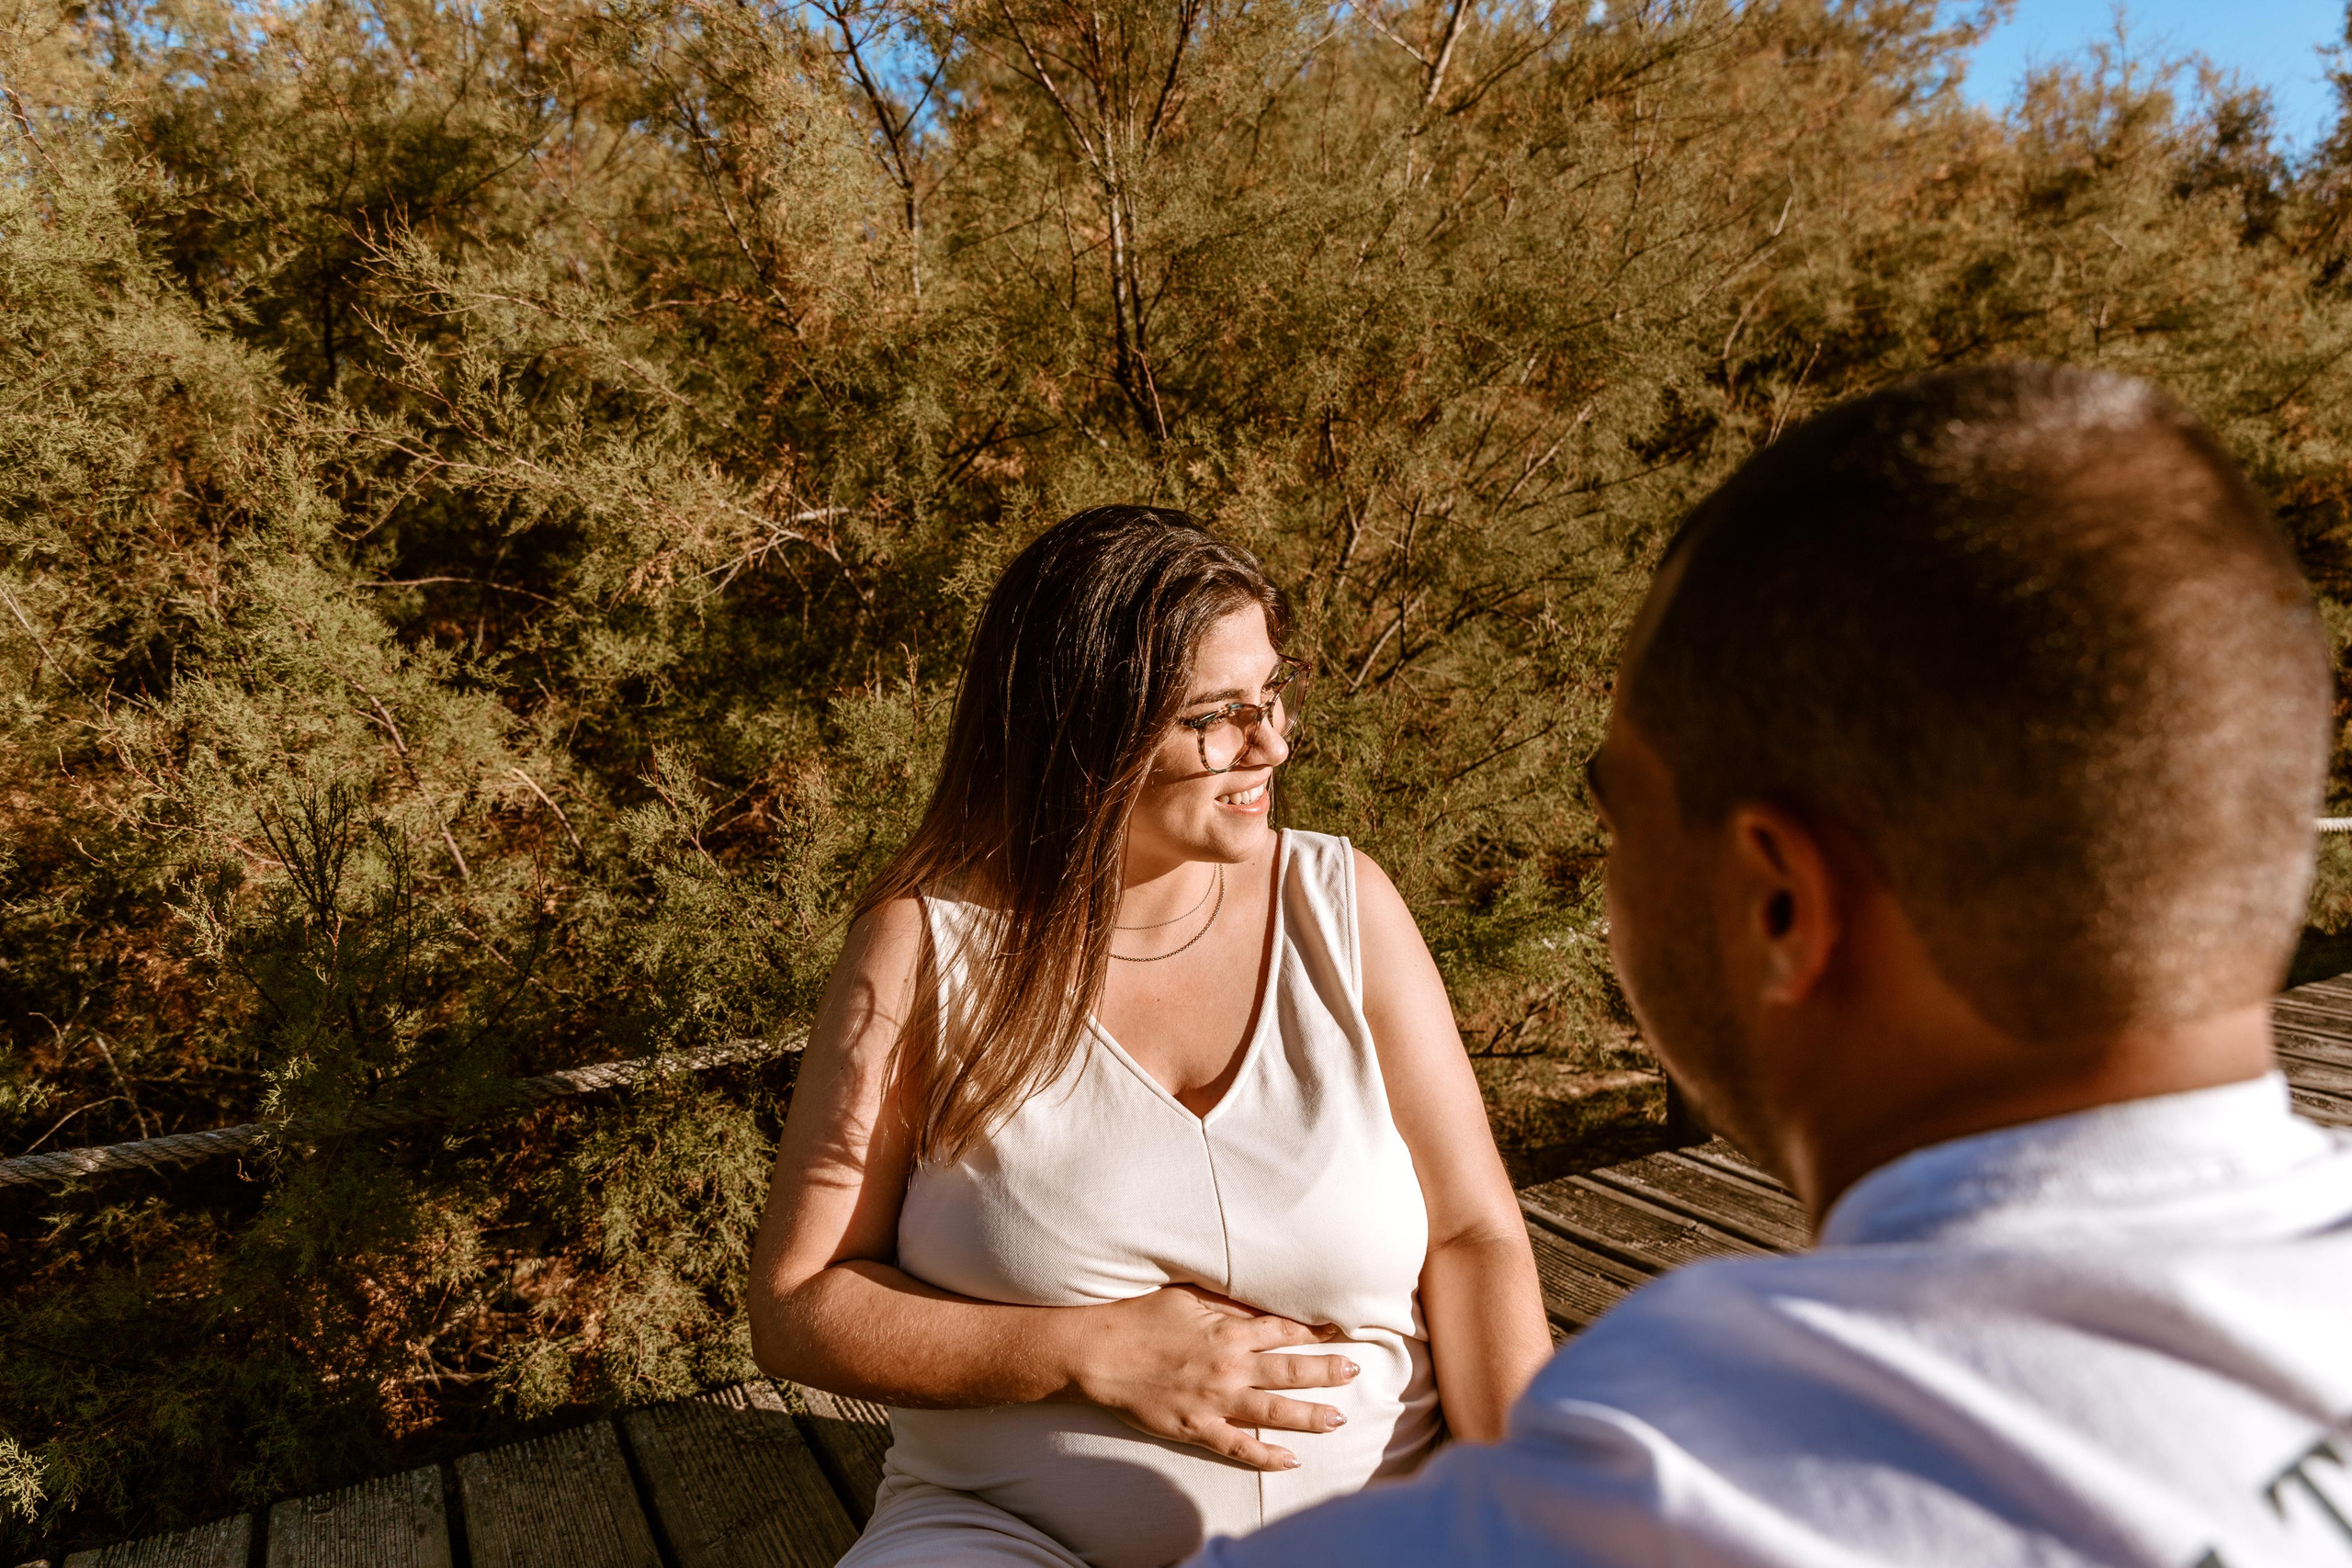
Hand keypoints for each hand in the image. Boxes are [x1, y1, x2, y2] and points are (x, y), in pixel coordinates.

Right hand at [1057, 1284, 1360, 1469]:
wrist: (1099, 1351)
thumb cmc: (1140, 1315)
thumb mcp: (1189, 1296)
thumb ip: (1228, 1303)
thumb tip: (1261, 1301)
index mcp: (1229, 1330)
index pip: (1285, 1330)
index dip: (1316, 1332)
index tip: (1342, 1330)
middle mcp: (1229, 1366)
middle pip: (1291, 1370)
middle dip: (1327, 1371)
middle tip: (1355, 1372)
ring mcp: (1214, 1400)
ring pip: (1275, 1411)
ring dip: (1310, 1415)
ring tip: (1338, 1419)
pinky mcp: (1196, 1427)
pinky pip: (1238, 1446)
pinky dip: (1266, 1455)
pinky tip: (1291, 1459)